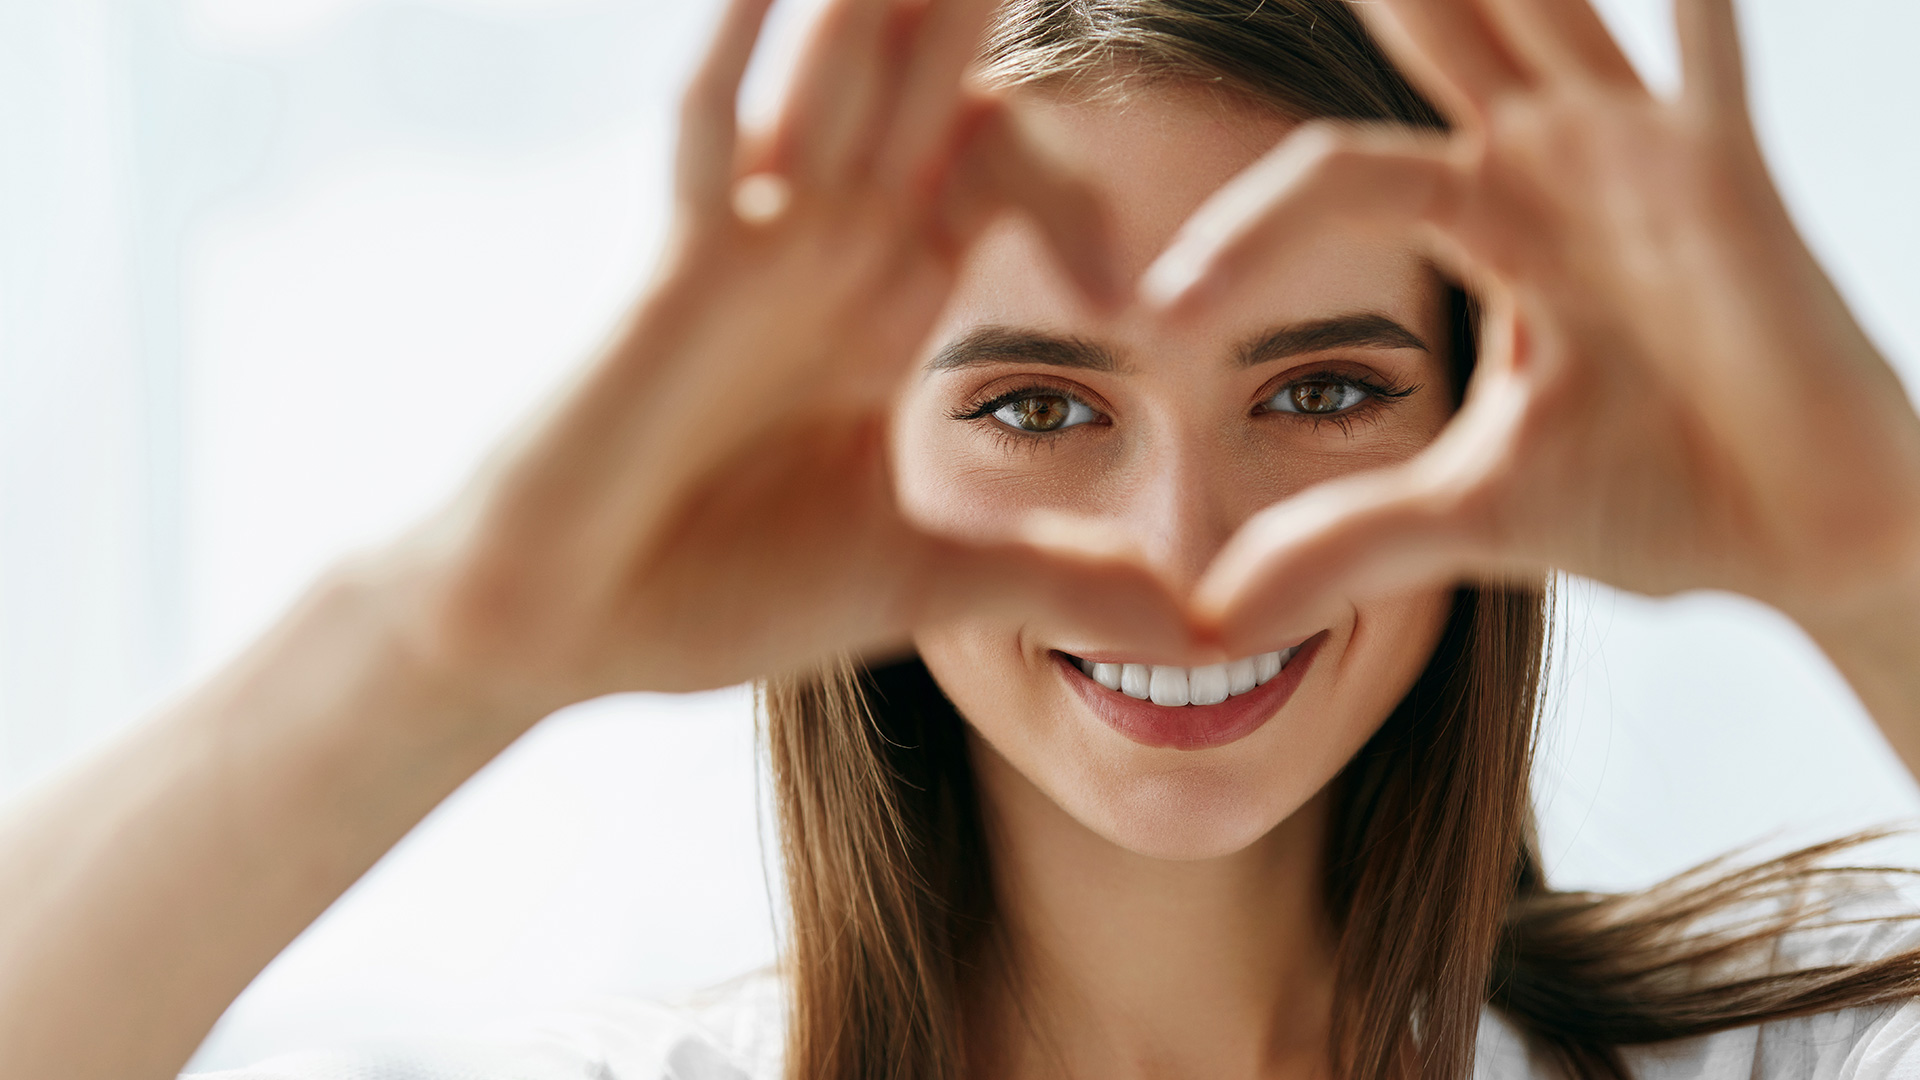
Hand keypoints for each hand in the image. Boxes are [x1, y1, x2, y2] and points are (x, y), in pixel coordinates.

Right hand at [388, 0, 1192, 700]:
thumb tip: (1197, 630)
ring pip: (832, 77)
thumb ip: (1055, 580)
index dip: (1071, 188)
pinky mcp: (679, 272)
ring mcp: (751, 247)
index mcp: (886, 304)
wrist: (566, 629)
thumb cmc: (715, 592)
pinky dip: (744, 53)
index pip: (994, 172)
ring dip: (880, 0)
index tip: (1125, 301)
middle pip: (921, 86)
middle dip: (972, 6)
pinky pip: (712, 133)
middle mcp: (826, 249)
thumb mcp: (924, 582)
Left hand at [1145, 0, 1919, 654]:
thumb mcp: (1470, 515)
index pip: (1337, 176)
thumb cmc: (1659, 499)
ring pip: (1547, 15)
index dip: (1246, 233)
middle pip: (1439, 34)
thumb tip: (1211, 618)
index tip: (1158, 314)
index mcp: (1487, 218)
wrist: (1805, 539)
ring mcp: (1643, 156)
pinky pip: (1708, 63)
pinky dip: (1692, 8)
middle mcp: (1554, 164)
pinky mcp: (1731, 179)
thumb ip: (1343, 541)